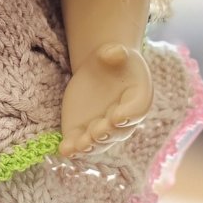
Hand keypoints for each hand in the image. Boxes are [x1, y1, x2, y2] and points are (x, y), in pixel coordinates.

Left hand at [58, 43, 152, 160]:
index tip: (118, 117)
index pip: (136, 110)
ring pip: (99, 143)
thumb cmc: (113, 61)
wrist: (99, 70)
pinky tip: (64, 150)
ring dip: (90, 145)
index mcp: (138, 100)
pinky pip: (79, 144)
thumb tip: (115, 53)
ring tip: (80, 145)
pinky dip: (72, 149)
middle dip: (107, 132)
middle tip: (97, 131)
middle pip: (118, 132)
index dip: (128, 115)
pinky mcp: (82, 132)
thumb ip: (115, 53)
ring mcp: (102, 129)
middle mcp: (123, 121)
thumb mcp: (114, 53)